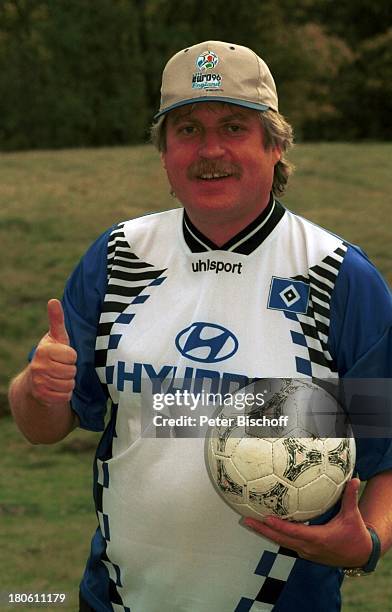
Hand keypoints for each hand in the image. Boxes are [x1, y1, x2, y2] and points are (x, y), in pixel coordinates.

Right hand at [28, 299, 76, 405]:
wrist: (35, 379)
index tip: (63, 356)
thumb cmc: (52, 354)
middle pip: (72, 371)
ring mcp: (38, 383)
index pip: (72, 356)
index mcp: (43, 350)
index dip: (71, 357)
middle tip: (61, 367)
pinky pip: (65, 396)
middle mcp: (38, 366)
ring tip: (59, 377)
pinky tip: (57, 388)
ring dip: (68, 382)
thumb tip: (53, 300)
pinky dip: (64, 394)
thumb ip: (56, 320)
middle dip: (70, 370)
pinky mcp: (42, 396)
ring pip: (69, 384)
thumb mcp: (56, 337)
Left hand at [243, 478, 372, 566]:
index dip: (279, 526)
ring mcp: (306, 551)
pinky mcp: (305, 552)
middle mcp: (309, 547)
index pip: (294, 532)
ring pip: (282, 542)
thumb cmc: (355, 534)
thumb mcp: (352, 516)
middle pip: (281, 539)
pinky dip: (275, 534)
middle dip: (263, 530)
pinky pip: (287, 542)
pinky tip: (265, 525)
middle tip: (246, 520)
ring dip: (265, 532)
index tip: (266, 518)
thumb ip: (350, 498)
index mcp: (318, 538)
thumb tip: (353, 479)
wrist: (360, 555)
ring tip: (249, 521)